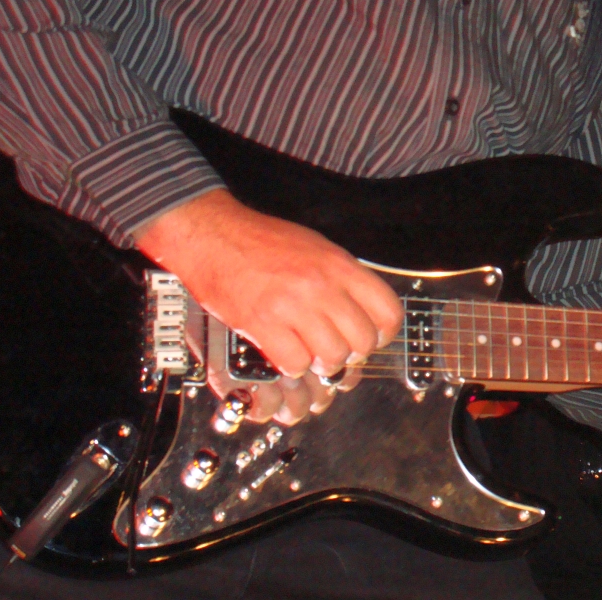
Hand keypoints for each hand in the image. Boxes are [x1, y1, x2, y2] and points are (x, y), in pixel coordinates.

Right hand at [136, 189, 402, 423]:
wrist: (214, 234)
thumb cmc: (262, 242)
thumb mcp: (317, 248)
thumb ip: (343, 279)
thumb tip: (364, 313)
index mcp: (339, 265)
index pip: (387, 311)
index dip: (382, 334)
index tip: (371, 338)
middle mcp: (321, 285)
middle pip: (363, 341)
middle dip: (352, 354)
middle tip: (336, 351)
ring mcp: (292, 305)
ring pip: (333, 357)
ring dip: (322, 363)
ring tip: (309, 354)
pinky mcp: (262, 323)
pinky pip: (296, 364)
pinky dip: (292, 366)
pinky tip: (284, 353)